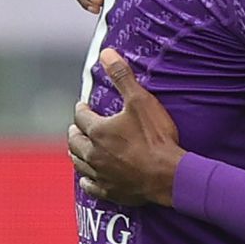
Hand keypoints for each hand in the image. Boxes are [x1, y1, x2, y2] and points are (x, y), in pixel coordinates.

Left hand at [70, 49, 182, 205]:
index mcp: (98, 131)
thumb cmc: (156, 138)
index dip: (82, 109)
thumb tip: (106, 53)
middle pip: (75, 141)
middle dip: (74, 131)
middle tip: (77, 127)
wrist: (169, 175)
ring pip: (79, 162)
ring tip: (78, 148)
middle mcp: (94, 153)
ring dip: (77, 153)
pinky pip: (90, 186)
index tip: (84, 105)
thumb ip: (122, 77)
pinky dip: (87, 180)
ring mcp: (100, 174)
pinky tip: (88, 178)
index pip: (81, 116)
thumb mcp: (141, 101)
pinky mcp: (110, 190)